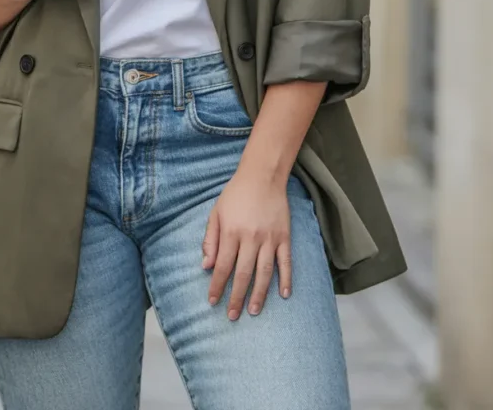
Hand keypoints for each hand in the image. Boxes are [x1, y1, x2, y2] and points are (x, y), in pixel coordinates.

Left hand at [202, 169, 291, 319]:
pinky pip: (286, 262)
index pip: (223, 266)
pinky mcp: (284, 236)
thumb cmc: (236, 194)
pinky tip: (284, 294)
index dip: (217, 286)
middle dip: (236, 297)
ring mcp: (269, 238)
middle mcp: (250, 238)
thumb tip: (206, 266)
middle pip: (242, 274)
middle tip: (232, 316)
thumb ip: (210, 240)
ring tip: (253, 311)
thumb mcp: (216, 212)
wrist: (262, 176)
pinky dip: (286, 279)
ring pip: (264, 272)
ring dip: (259, 294)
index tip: (212, 301)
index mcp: (231, 232)